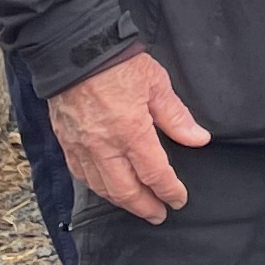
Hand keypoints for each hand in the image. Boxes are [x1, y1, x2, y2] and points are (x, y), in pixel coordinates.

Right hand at [49, 48, 212, 221]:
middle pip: (126, 191)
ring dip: (121, 201)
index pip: (154, 174)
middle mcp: (104, 146)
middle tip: (158, 214)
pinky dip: (96, 187)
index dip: (169, 190)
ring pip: (102, 187)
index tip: (179, 200)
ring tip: (136, 206)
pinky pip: (81, 174)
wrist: (72, 49)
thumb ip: (176, 116)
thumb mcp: (156, 84)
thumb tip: (198, 139)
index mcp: (131, 131)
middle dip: (145, 206)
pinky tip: (106, 189)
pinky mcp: (66, 141)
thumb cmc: (117, 63)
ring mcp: (81, 146)